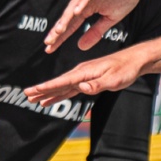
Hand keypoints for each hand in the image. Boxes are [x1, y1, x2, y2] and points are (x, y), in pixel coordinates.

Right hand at [26, 45, 151, 104]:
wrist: (133, 61)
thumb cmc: (125, 70)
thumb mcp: (113, 79)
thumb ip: (97, 84)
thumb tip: (81, 87)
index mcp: (85, 71)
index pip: (63, 81)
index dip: (47, 87)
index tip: (34, 91)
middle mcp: (81, 73)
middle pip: (58, 83)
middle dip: (42, 90)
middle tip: (27, 95)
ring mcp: (83, 76)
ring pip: (62, 87)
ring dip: (48, 93)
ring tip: (35, 100)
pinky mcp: (87, 79)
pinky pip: (70, 88)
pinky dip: (60, 93)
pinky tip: (52, 98)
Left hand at [42, 0, 160, 51]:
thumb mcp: (110, 19)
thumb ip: (95, 32)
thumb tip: (80, 47)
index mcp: (86, 7)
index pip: (71, 24)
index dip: (60, 36)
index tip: (50, 48)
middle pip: (69, 16)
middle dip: (58, 29)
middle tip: (48, 42)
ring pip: (76, 4)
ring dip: (67, 17)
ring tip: (59, 30)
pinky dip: (83, 0)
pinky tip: (76, 11)